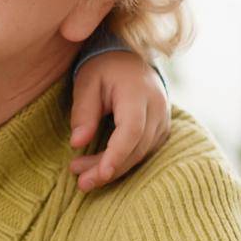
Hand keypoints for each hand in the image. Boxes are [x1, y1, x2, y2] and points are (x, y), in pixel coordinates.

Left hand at [68, 51, 169, 191]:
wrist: (129, 58)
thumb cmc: (104, 68)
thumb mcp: (87, 83)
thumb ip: (83, 112)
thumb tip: (77, 143)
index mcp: (138, 92)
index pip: (132, 130)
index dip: (117, 154)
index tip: (100, 174)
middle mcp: (157, 107)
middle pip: (136, 147)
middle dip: (108, 168)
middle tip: (80, 181)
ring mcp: (164, 118)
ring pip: (142, 153)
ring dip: (114, 168)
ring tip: (84, 177)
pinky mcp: (162, 128)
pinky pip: (145, 151)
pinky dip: (125, 162)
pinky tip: (103, 167)